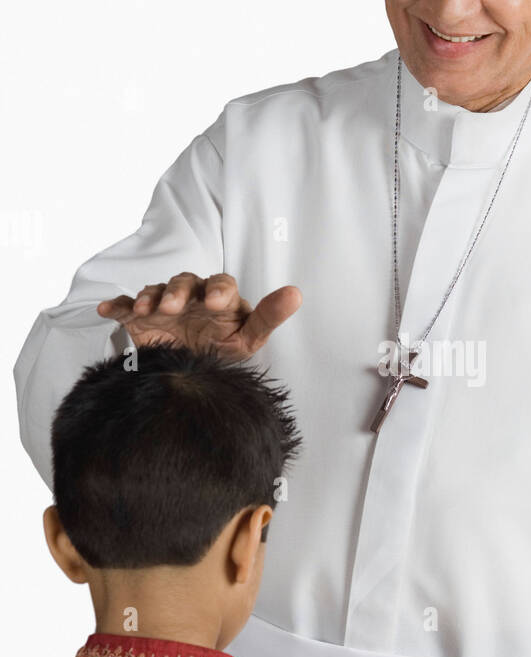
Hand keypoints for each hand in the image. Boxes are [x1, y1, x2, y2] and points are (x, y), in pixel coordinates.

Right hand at [97, 272, 301, 361]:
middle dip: (178, 292)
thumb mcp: (247, 340)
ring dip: (150, 297)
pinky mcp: (138, 318)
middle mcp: (190, 296)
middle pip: (185, 282)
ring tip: (147, 311)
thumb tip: (296, 294)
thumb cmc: (222, 351)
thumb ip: (269, 318)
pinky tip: (108, 310)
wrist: (189, 374)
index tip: (214, 303)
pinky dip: (117, 306)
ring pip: (156, 290)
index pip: (221, 283)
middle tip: (173, 308)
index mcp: (218, 298)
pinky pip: (125, 306)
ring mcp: (162, 305)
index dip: (217, 289)